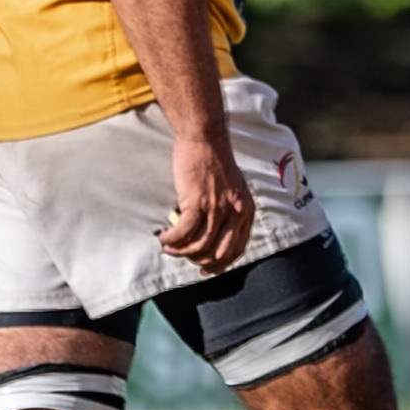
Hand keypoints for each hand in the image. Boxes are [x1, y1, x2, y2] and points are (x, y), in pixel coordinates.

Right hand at [158, 130, 256, 272]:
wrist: (205, 140)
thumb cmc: (215, 163)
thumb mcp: (233, 190)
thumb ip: (229, 211)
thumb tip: (214, 234)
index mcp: (246, 211)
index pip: (236, 249)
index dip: (220, 264)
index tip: (206, 269)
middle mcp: (235, 213)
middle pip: (218, 253)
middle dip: (199, 261)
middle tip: (184, 257)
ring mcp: (217, 208)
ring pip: (199, 246)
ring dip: (180, 252)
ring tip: (169, 247)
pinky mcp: (197, 203)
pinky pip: (183, 233)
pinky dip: (171, 240)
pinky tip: (163, 238)